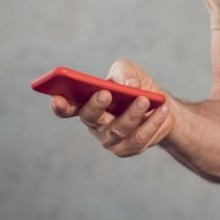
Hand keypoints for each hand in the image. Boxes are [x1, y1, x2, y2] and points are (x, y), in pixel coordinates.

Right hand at [50, 59, 177, 156]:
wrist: (162, 107)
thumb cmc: (137, 86)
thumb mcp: (129, 71)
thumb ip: (125, 72)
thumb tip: (130, 86)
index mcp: (88, 104)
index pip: (68, 107)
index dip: (60, 105)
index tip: (57, 98)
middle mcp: (95, 124)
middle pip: (90, 118)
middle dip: (96, 105)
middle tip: (106, 93)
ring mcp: (111, 139)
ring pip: (118, 129)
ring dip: (131, 114)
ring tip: (144, 99)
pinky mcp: (129, 148)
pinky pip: (139, 138)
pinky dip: (152, 122)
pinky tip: (161, 109)